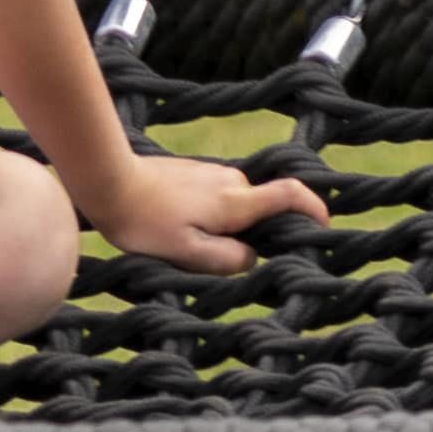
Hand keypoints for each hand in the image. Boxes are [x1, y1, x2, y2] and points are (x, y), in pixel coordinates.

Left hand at [75, 149, 322, 272]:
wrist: (108, 181)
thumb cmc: (145, 223)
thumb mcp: (187, 254)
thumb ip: (227, 259)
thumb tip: (252, 257)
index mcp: (234, 201)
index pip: (289, 195)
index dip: (313, 209)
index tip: (324, 226)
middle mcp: (229, 180)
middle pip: (261, 208)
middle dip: (256, 232)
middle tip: (229, 259)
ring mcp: (211, 172)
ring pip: (235, 205)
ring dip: (227, 226)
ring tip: (192, 246)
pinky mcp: (194, 172)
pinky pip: (216, 198)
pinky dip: (211, 216)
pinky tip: (180, 229)